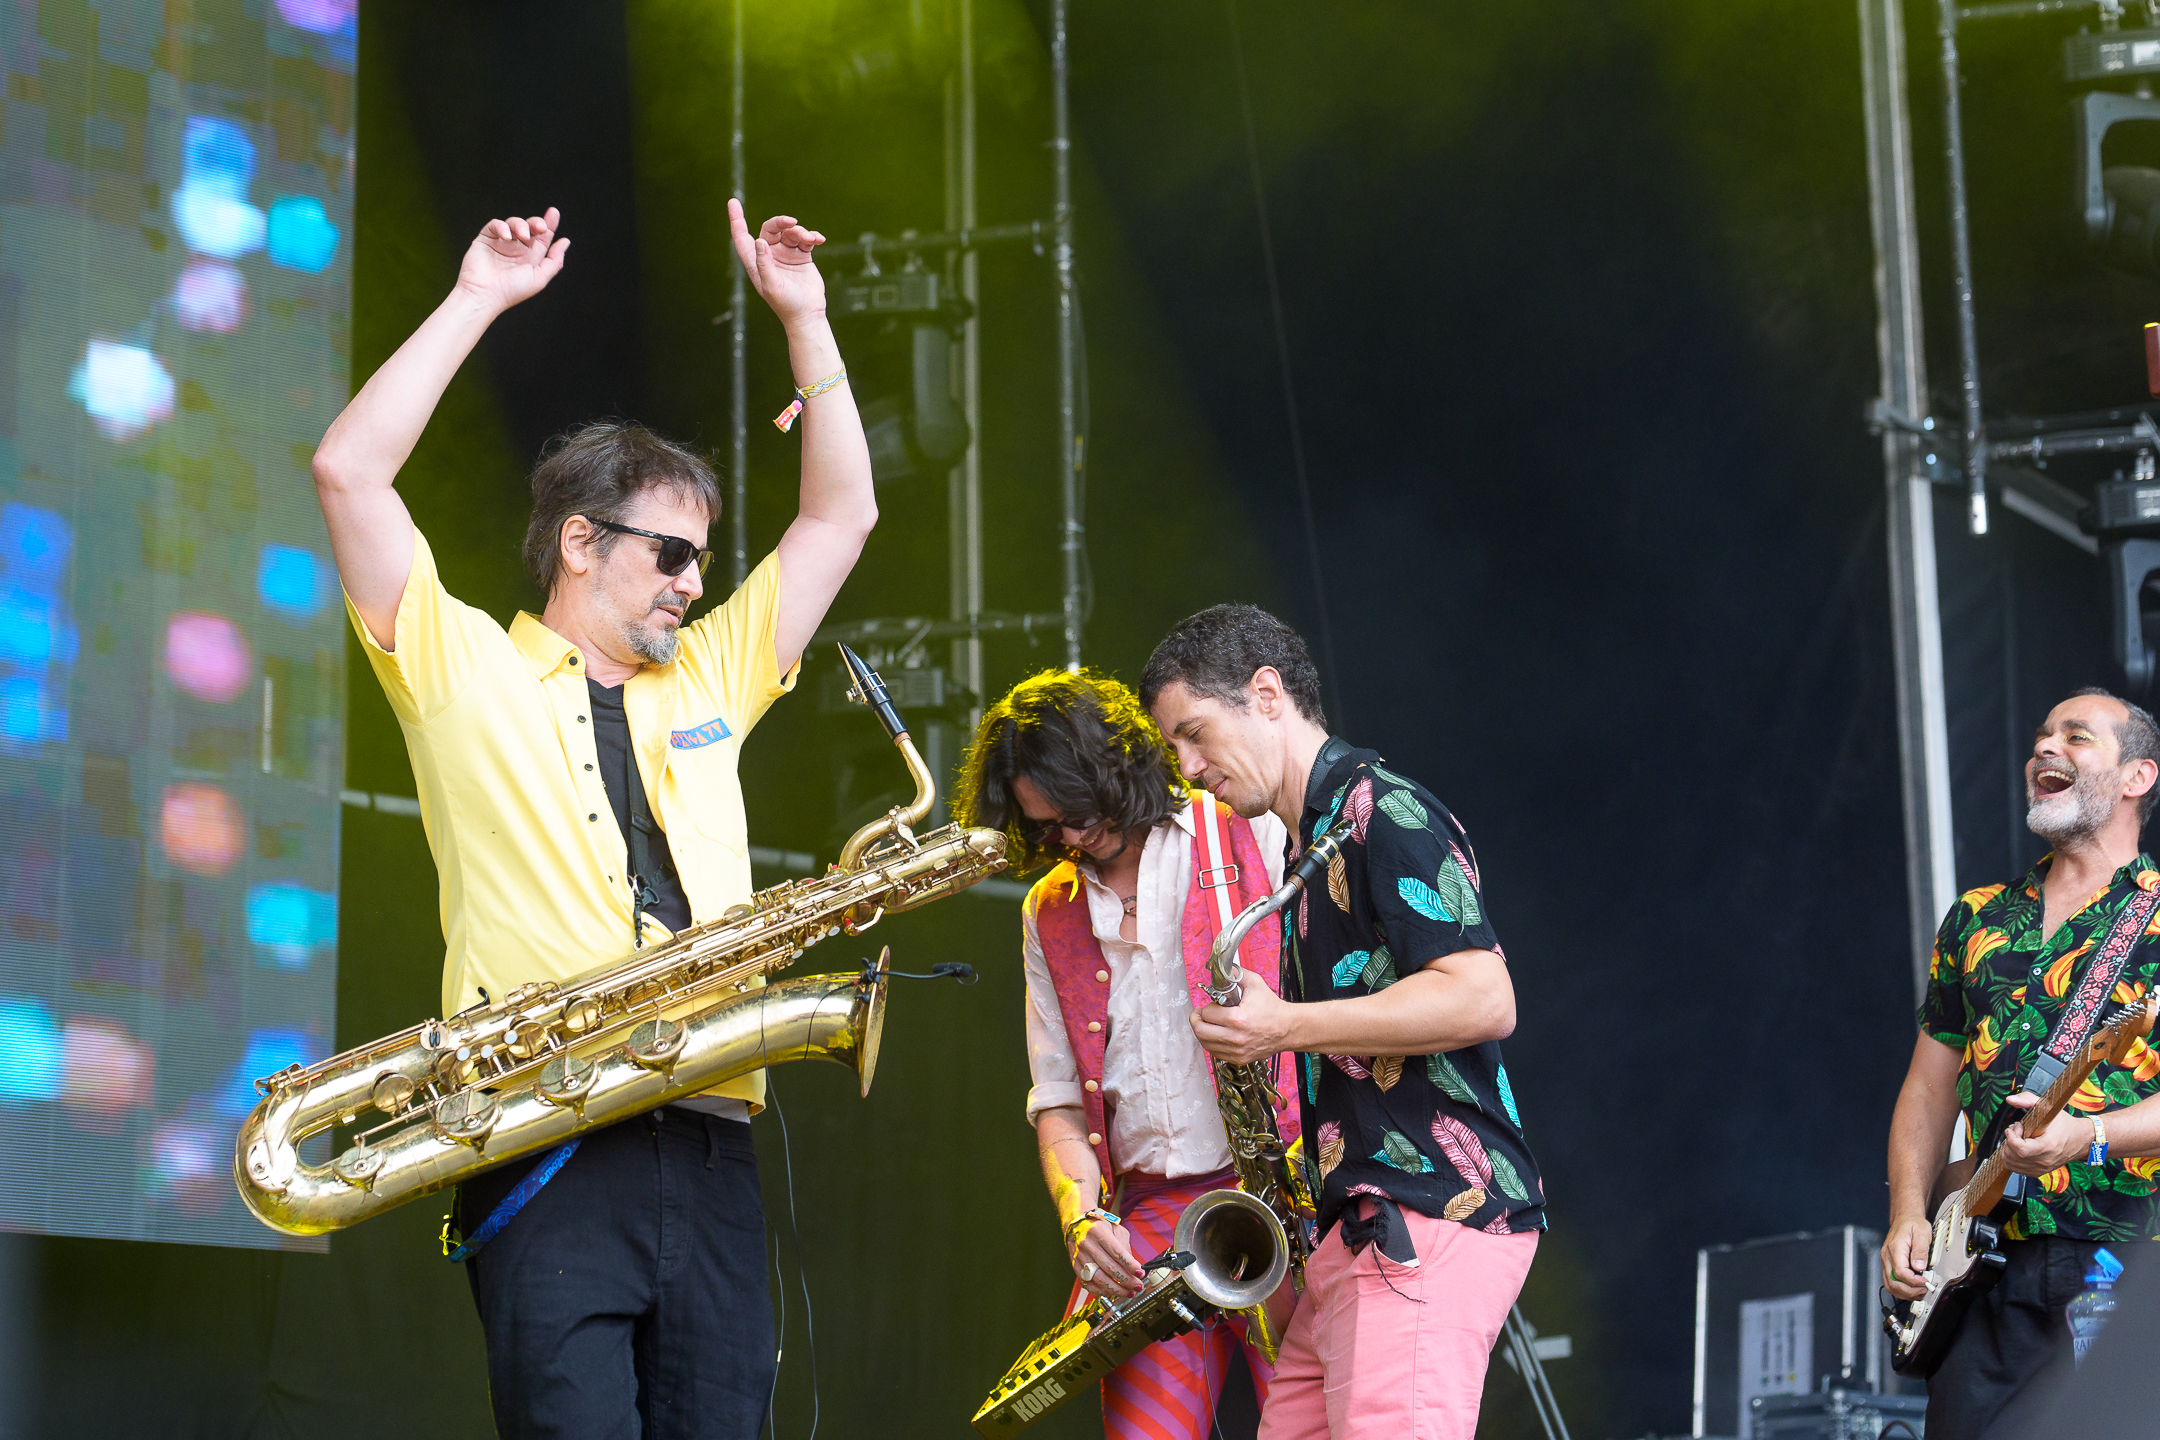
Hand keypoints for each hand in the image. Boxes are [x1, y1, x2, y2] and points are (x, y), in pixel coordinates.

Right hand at [455, 208, 568, 313]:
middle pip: (530, 227)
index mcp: (531, 257)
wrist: (485, 294)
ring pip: (514, 223)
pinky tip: (507, 237)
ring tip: (523, 236)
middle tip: (539, 227)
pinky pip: (495, 224)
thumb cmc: (512, 290)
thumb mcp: (540, 278)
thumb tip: (565, 241)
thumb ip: (554, 260)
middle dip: (536, 223)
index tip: (554, 212)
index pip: (542, 237)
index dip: (549, 224)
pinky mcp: (485, 239)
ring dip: (521, 225)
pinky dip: (502, 226)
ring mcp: (501, 243)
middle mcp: (517, 249)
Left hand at [729, 198, 827, 327]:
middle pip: (770, 229)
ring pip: (790, 232)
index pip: (742, 237)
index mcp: (756, 262)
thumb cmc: (786, 304)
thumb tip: (759, 241)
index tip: (733, 202)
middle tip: (792, 222)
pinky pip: (805, 239)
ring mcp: (785, 255)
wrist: (808, 314)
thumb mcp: (772, 285)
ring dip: (801, 232)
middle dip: (781, 222)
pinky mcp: (801, 256)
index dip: (737, 219)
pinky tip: (819, 239)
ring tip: (811, 238)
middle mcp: (769, 255)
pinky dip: (812, 236)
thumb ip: (764, 264)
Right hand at [1070, 1217, 1144, 1300]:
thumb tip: (1133, 1266)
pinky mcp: (1077, 1269)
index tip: (1140, 1273)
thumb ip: (1124, 1246)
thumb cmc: (1098, 1226)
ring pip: (1100, 1279)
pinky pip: (1090, 1285)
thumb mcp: (1115, 1228)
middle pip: (1109, 1267)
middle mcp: (1088, 1245)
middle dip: (1127, 1280)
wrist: (1077, 1226)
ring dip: (1117, 1289)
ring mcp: (1081, 1258)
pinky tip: (1114, 1292)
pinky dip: (1104, 1292)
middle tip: (1138, 1285)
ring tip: (1130, 1292)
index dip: (1129, 1265)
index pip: (1116, 1252)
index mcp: (1098, 1232)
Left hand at [1190, 981, 1297, 1065]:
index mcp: (1238, 1019)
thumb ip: (1235, 974)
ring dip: (1203, 1032)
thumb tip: (1221, 969)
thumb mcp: (1255, 983)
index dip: (1205, 1007)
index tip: (1211, 1005)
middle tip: (1198, 1014)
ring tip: (1207, 1024)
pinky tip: (1216, 1035)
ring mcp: (1237, 1051)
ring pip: (1205, 1044)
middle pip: (1200, 1032)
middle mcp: (1236, 1038)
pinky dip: (1212, 1044)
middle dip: (1196, 1020)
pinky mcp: (1240, 1059)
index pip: (1207, 1014)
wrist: (1288, 1028)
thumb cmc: (1273, 1008)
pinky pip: (1216, 1053)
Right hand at [1880, 1214, 1933, 1300]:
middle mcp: (1887, 1256)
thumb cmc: (1913, 1224)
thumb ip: (1921, 1250)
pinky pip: (1891, 1282)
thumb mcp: (1922, 1233)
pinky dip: (1901, 1290)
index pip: (1900, 1272)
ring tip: (1919, 1292)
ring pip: (1890, 1286)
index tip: (1926, 1282)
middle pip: (1893, 1283)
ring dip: (1905, 1293)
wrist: (1905, 1218)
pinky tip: (1912, 1289)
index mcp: (1894, 1248)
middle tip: (1925, 1290)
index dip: (1914, 1282)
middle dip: (1910, 1291)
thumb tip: (1919, 1266)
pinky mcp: (1889, 1265)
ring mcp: (1886, 1261)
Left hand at [1998, 1092, 2095, 1175]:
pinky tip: (2019, 1147)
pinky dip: (2012, 1158)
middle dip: (2008, 1141)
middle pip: (2012, 1156)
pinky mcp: (2038, 1172)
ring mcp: (2041, 1168)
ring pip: (2010, 1164)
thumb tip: (2010, 1099)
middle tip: (2017, 1131)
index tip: (2017, 1127)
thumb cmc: (2066, 1125)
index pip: (2020, 1149)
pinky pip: (2016, 1169)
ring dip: (2007, 1149)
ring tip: (2017, 1138)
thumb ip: (2028, 1100)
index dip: (2012, 1137)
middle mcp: (2044, 1161)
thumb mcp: (2049, 1107)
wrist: (2081, 1140)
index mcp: (2048, 1146)